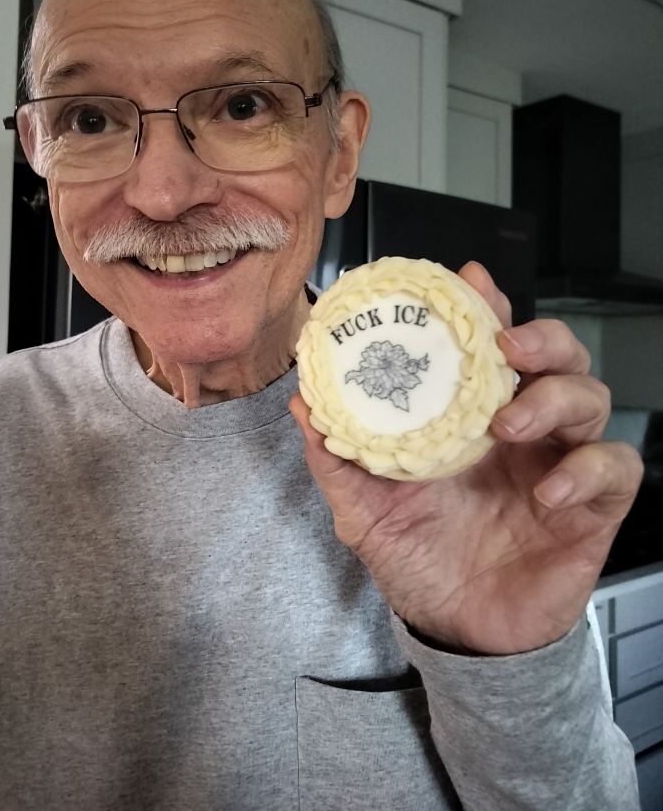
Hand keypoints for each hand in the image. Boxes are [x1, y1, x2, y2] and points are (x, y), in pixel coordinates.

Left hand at [290, 262, 642, 655]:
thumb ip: (336, 459)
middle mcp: (522, 430)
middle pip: (557, 357)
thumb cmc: (417, 560)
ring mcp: (561, 464)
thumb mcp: (364, 510)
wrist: (458, 633)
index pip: (491, 347)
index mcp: (471, 418)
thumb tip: (301, 404)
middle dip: (540, 338)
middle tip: (505, 347)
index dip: (488, 308)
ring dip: (555, 398)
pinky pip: (615, 468)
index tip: (470, 282)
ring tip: (510, 425)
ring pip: (591, 398)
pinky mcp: (592, 508)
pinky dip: (588, 468)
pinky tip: (547, 491)